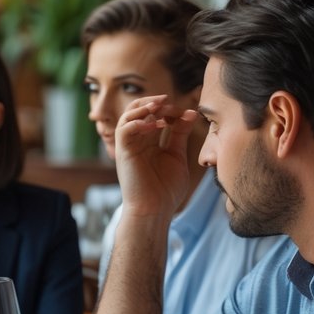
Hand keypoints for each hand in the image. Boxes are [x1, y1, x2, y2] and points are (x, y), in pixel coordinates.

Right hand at [114, 95, 198, 217]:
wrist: (155, 210)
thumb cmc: (166, 189)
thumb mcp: (177, 156)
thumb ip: (180, 134)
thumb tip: (190, 113)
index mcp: (150, 142)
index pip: (155, 116)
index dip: (170, 110)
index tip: (187, 113)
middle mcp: (137, 141)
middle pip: (139, 111)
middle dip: (154, 103)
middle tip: (169, 102)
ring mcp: (129, 146)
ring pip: (128, 115)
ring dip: (143, 107)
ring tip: (159, 106)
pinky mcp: (123, 152)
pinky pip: (124, 129)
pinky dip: (137, 122)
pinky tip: (154, 125)